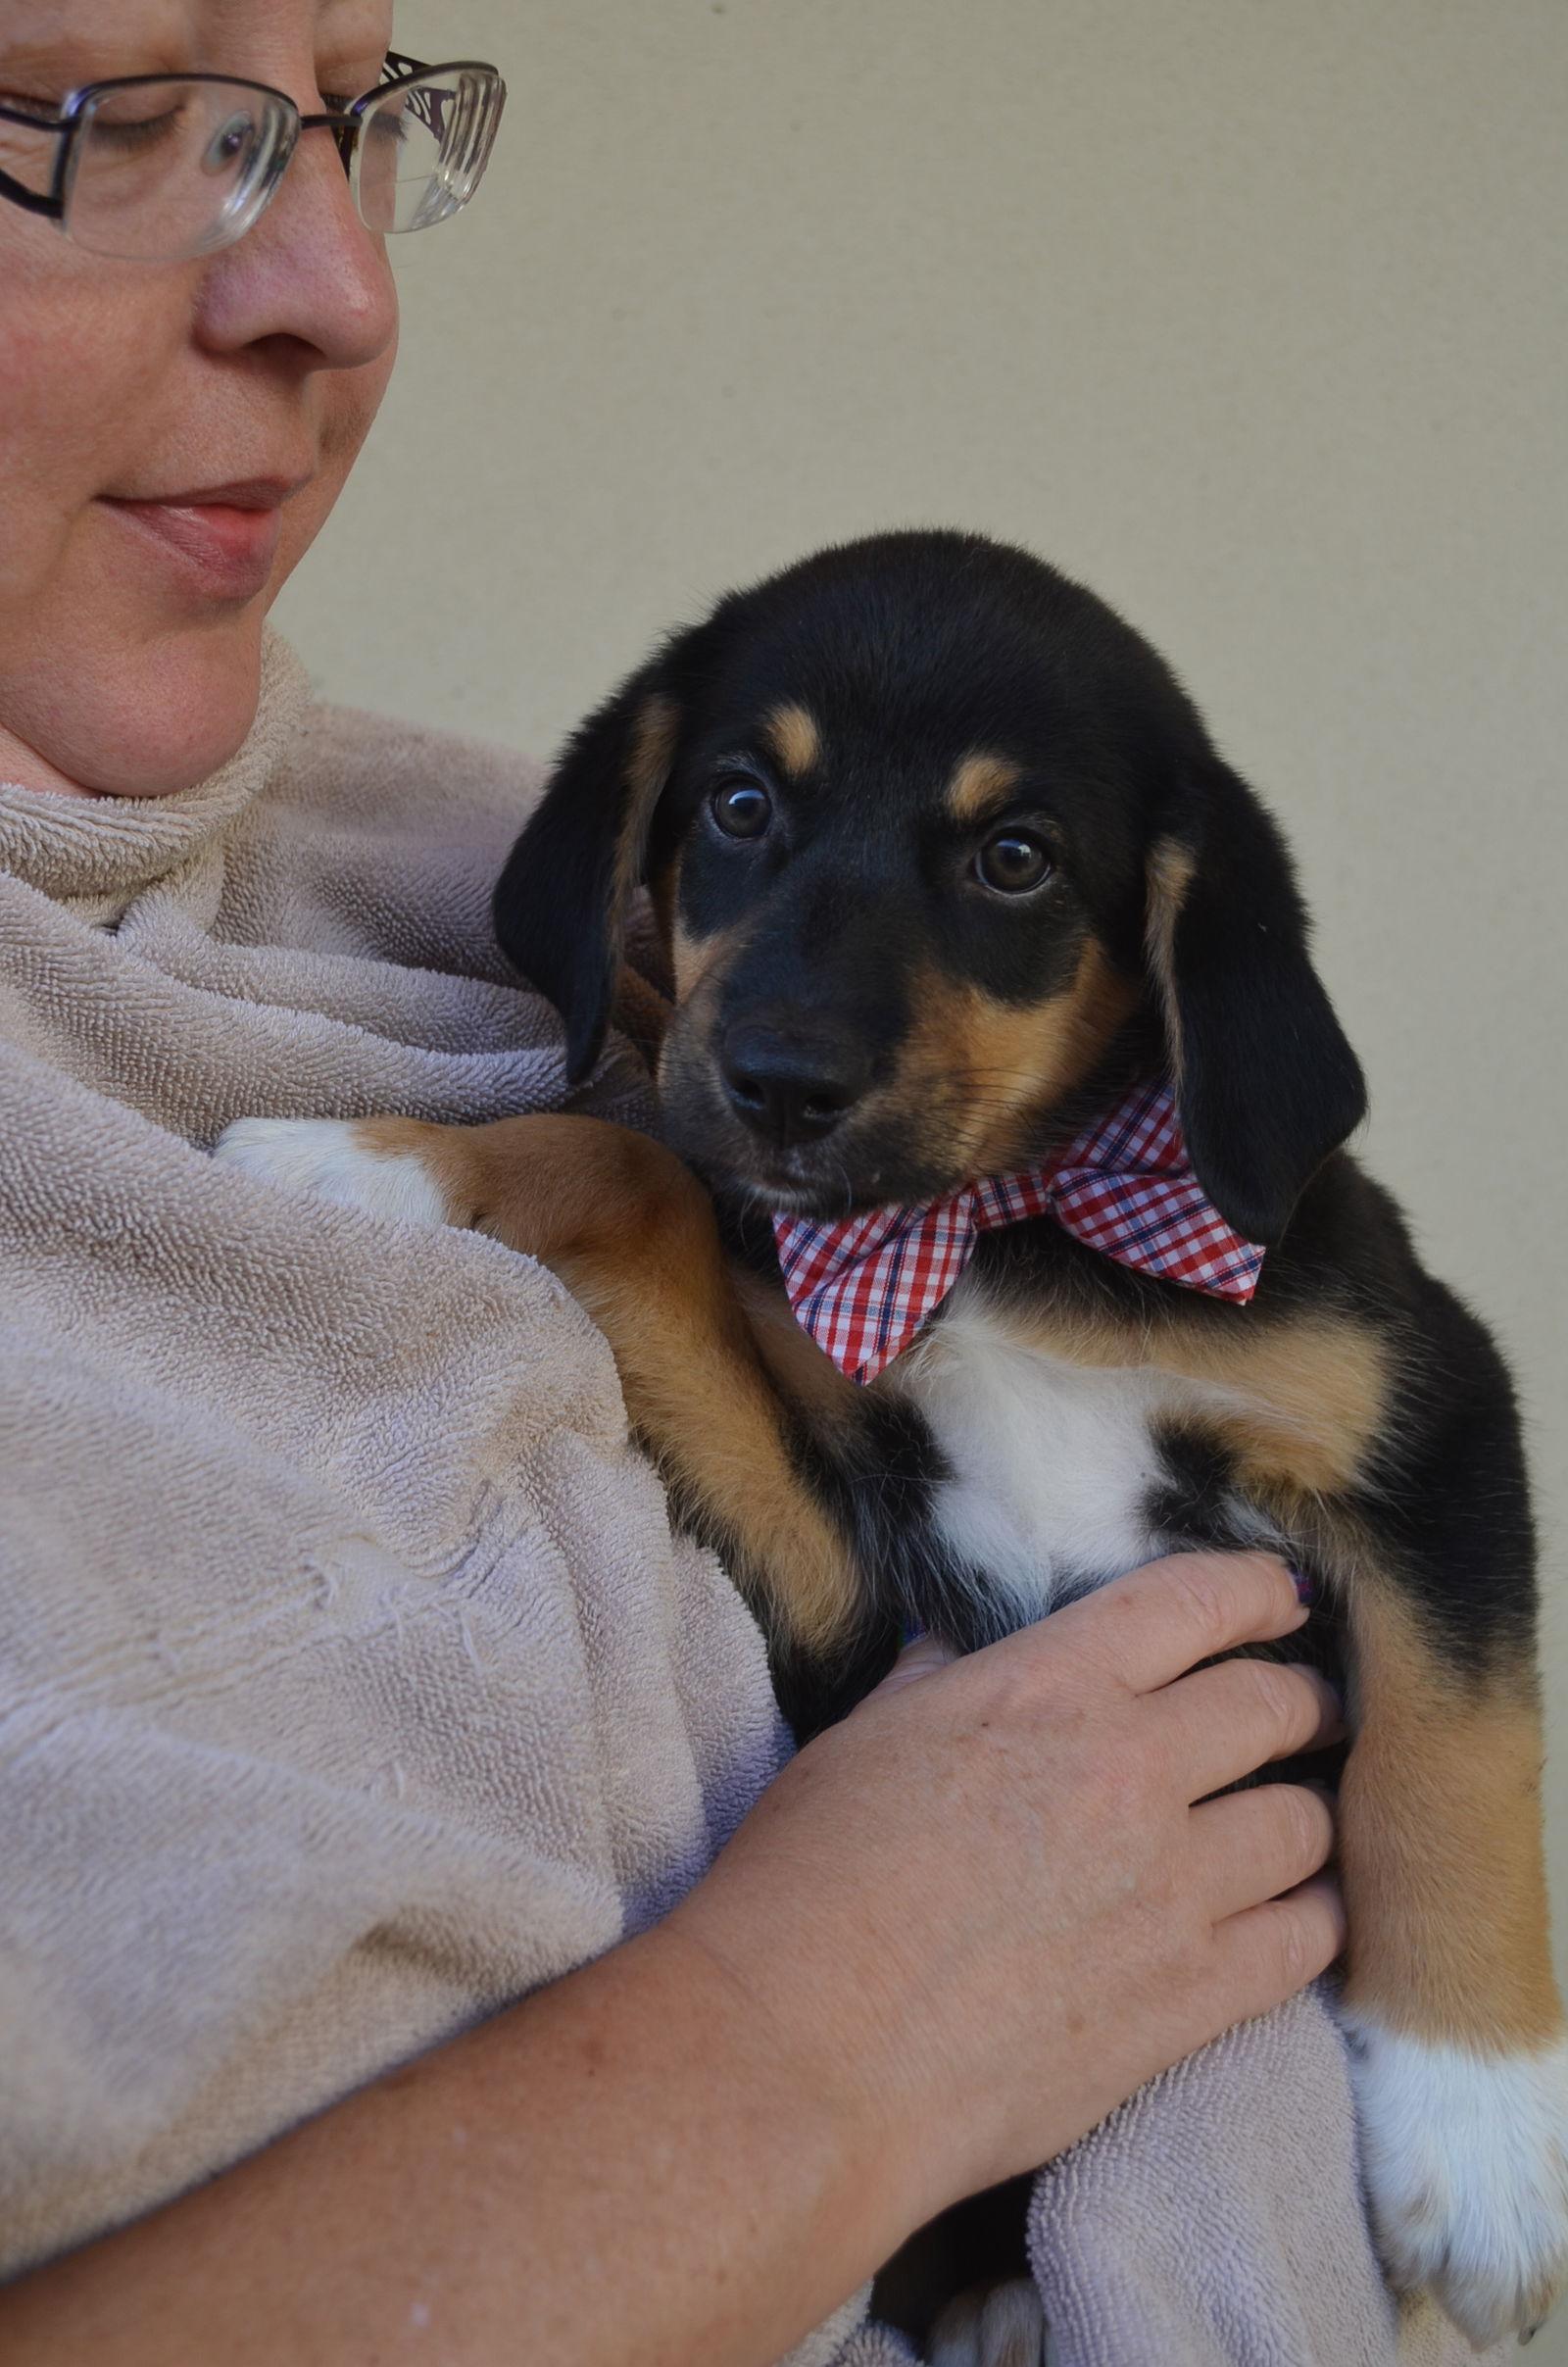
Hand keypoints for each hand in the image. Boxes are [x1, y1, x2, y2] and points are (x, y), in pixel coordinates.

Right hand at [669, 1551, 1342, 2225]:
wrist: (807, 2055)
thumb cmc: (805, 1888)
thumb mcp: (863, 1738)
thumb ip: (938, 1681)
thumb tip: (964, 1653)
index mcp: (1048, 1690)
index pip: (1193, 1604)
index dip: (1257, 1591)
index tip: (1283, 1597)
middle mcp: (1129, 1771)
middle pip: (1275, 1707)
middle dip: (1301, 1702)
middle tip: (1304, 1712)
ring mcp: (1171, 1889)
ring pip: (1303, 1823)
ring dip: (1305, 1812)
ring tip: (1292, 1819)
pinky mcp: (1189, 1999)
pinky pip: (1305, 1940)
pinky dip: (1315, 1916)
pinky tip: (1299, 1912)